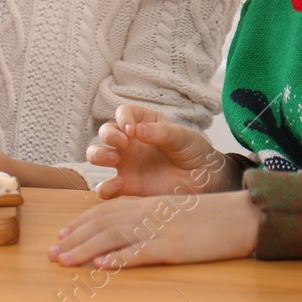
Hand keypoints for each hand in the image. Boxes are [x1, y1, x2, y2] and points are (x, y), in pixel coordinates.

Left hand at [49, 191, 260, 268]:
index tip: (63, 234)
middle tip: (52, 253)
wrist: (241, 216)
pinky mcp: (172, 247)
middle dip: (74, 238)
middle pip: (102, 223)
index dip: (82, 222)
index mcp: (149, 203)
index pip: (107, 210)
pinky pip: (141, 252)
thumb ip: (153, 218)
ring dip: (85, 249)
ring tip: (64, 261)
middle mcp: (149, 213)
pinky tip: (103, 267)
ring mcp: (159, 229)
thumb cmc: (211, 217)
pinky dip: (119, 259)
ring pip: (113, 237)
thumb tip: (131, 233)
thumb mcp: (176, 212)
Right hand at [88, 104, 232, 198]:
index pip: (123, 113)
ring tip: (115, 158)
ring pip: (96, 155)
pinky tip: (117, 185)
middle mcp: (130, 142)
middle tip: (123, 144)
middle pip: (105, 132)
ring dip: (98, 154)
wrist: (205, 179)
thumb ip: (160, 132)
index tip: (132, 129)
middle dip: (108, 135)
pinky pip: (105, 188)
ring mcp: (126, 163)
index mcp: (143, 123)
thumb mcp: (181, 136)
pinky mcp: (128, 185)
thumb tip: (137, 130)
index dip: (123, 118)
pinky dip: (104, 187)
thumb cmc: (193, 151)